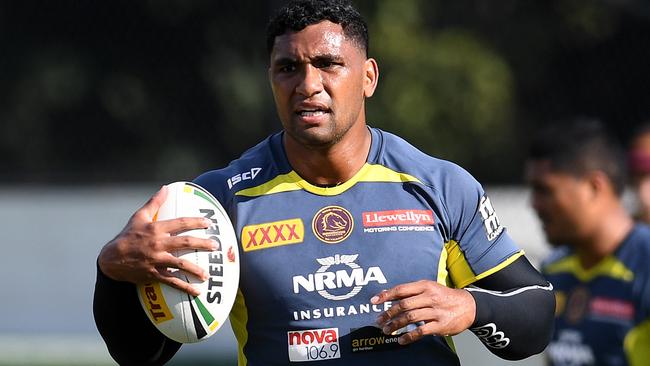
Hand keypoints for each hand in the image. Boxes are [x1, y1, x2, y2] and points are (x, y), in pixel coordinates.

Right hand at [97, 185, 217, 295]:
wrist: (111, 259)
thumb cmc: (127, 236)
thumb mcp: (139, 216)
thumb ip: (154, 202)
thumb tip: (165, 188)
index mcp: (156, 228)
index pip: (180, 223)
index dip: (196, 222)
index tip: (208, 223)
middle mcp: (158, 244)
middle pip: (185, 243)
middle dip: (202, 244)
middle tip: (215, 246)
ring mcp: (156, 260)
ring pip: (180, 264)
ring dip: (196, 270)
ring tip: (207, 274)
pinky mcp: (153, 274)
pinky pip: (172, 282)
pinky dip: (185, 287)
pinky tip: (196, 291)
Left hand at [371, 280, 475, 344]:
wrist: (468, 306)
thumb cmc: (444, 296)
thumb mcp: (429, 288)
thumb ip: (409, 291)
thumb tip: (386, 294)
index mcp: (425, 286)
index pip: (401, 289)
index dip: (386, 295)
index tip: (374, 302)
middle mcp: (430, 297)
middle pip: (404, 305)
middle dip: (389, 313)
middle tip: (379, 321)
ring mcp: (435, 311)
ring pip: (410, 318)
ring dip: (396, 325)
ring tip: (387, 330)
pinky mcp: (440, 325)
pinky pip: (421, 331)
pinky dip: (409, 336)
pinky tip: (402, 340)